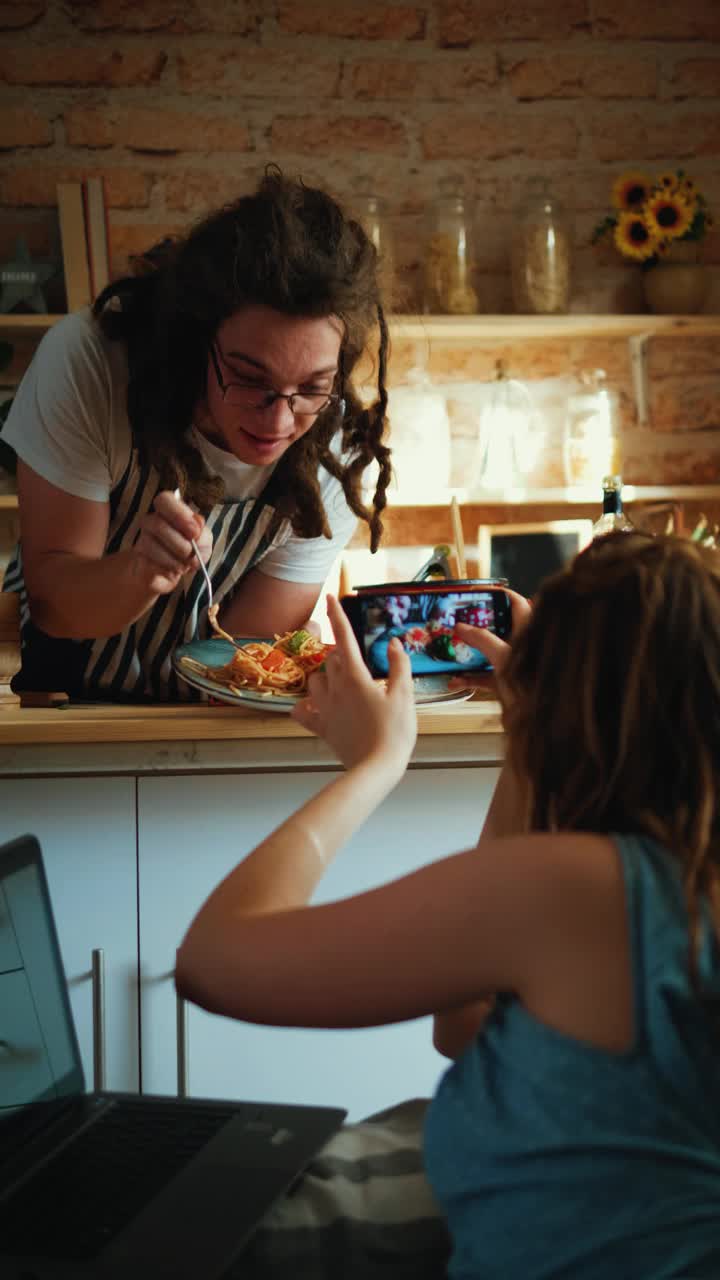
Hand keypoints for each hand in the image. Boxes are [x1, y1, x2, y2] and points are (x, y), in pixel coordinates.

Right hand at [132, 490, 212, 594]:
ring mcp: (142, 540)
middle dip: (180, 543)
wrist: (168, 575)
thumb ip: (203, 534)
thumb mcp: (203, 543)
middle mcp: (151, 521)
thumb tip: (197, 526)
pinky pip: (148, 562)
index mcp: (169, 511)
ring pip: (151, 545)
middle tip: (191, 554)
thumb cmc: (187, 553)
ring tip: (185, 565)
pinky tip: (174, 570)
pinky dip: (167, 568)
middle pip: (158, 524)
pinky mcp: (138, 559)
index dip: (179, 515)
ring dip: (174, 558)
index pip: (165, 499)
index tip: (194, 532)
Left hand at [291, 595, 416, 777]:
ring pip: (315, 681)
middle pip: (331, 659)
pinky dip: (304, 706)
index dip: (337, 616)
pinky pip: (302, 711)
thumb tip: (394, 643)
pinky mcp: (320, 727)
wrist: (376, 769)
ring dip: (325, 677)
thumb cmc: (394, 732)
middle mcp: (335, 688)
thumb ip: (398, 666)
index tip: (330, 597)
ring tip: (341, 683)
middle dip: (340, 654)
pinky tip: (315, 707)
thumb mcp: (404, 696)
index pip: (344, 638)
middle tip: (359, 663)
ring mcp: (324, 708)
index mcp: (356, 677)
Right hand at [448, 589, 530, 688]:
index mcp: (529, 631)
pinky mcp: (506, 684)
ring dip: (470, 654)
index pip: (516, 603)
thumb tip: (462, 627)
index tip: (479, 593)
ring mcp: (514, 665)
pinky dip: (470, 678)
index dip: (499, 595)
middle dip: (478, 626)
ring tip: (453, 648)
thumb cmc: (532, 683)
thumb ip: (482, 639)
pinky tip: (455, 681)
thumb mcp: (503, 655)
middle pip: (498, 628)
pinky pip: (485, 676)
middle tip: (460, 620)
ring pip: (489, 653)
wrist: (540, 719)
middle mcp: (522, 646)